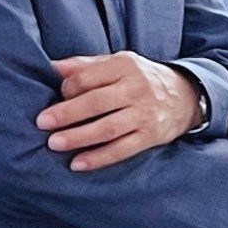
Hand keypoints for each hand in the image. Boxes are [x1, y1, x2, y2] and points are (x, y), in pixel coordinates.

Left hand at [38, 52, 198, 171]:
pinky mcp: (150, 137)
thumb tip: (51, 67)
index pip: (88, 77)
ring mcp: (144, 115)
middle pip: (96, 102)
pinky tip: (78, 164)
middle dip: (67, 113)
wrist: (186, 97)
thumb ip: (85, 66)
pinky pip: (122, 150)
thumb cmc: (140, 79)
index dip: (68, 88)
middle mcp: (136, 89)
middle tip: (42, 123)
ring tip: (54, 144)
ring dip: (79, 137)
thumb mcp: (118, 64)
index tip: (53, 98)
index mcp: (124, 66)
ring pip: (108, 128)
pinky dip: (99, 158)